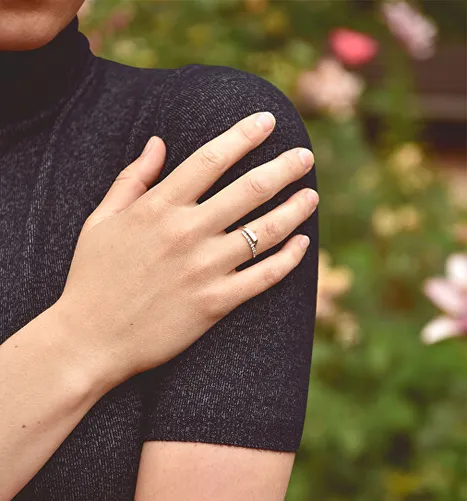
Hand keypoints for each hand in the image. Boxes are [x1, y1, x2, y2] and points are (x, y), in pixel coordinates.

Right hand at [55, 111, 317, 389]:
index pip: (211, 159)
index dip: (244, 135)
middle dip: (284, 168)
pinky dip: (289, 259)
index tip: (268, 121)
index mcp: (159, 207)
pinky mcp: (216, 303)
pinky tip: (302, 244)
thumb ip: (132, 179)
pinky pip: (264, 276)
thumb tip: (157, 142)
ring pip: (266, 231)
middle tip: (305, 157)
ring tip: (311, 196)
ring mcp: (205, 269)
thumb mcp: (100, 220)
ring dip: (295, 209)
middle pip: (250, 189)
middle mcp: (187, 233)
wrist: (90, 339)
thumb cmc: (92, 277)